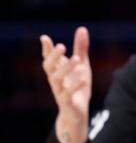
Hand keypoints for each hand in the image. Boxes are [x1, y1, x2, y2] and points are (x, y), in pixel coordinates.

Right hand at [40, 27, 91, 142]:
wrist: (76, 114)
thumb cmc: (77, 87)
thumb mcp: (82, 66)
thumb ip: (80, 48)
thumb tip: (81, 28)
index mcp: (57, 71)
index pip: (48, 58)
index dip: (47, 49)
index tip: (44, 38)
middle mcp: (55, 80)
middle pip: (49, 67)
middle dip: (54, 57)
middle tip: (62, 46)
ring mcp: (60, 91)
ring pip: (57, 80)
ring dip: (66, 68)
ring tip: (77, 59)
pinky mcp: (67, 103)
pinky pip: (68, 94)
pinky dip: (75, 87)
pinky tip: (83, 79)